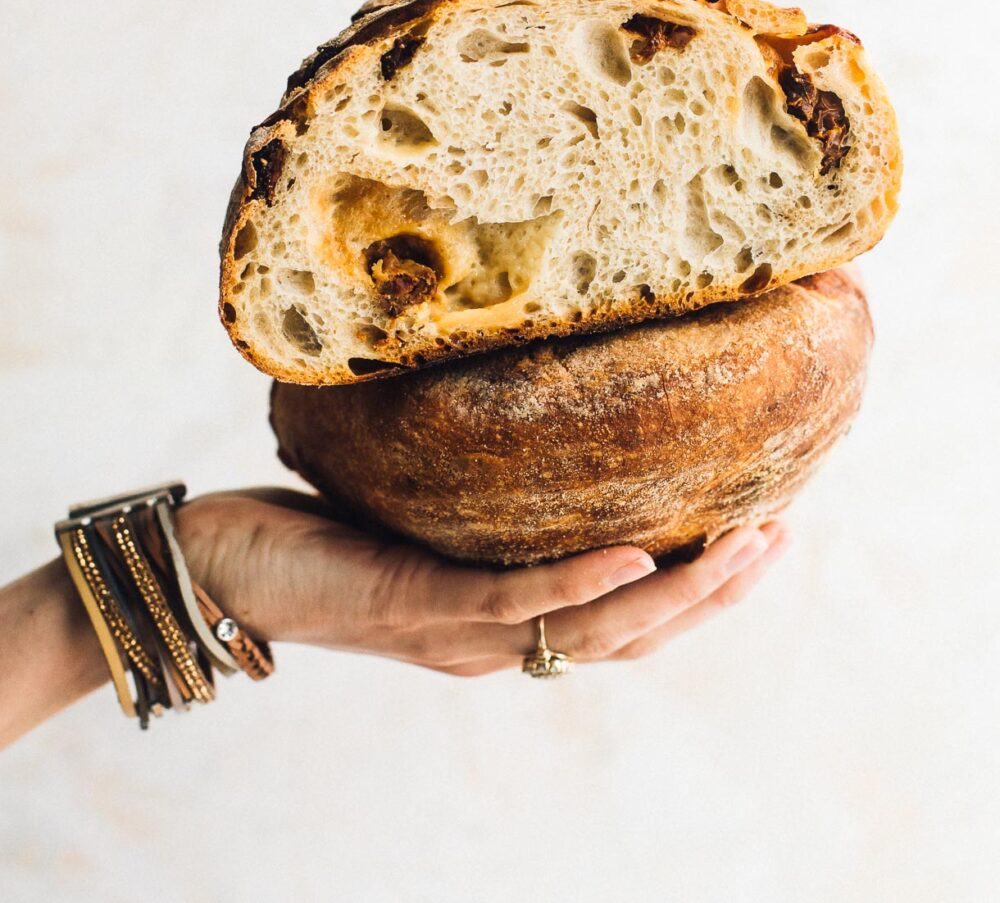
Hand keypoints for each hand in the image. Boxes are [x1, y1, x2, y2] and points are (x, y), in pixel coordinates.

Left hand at [176, 490, 790, 674]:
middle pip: (628, 636)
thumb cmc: (319, 529)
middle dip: (715, 595)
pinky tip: (635, 554)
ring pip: (589, 628)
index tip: (765, 534)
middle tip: (784, 535)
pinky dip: (578, 582)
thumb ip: (481, 487)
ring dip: (676, 593)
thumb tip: (540, 416)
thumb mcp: (420, 508)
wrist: (218, 569)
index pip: (623, 620)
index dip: (700, 592)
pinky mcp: (412, 604)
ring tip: (747, 545)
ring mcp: (455, 632)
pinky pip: (508, 600)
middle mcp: (491, 642)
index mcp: (501, 620)